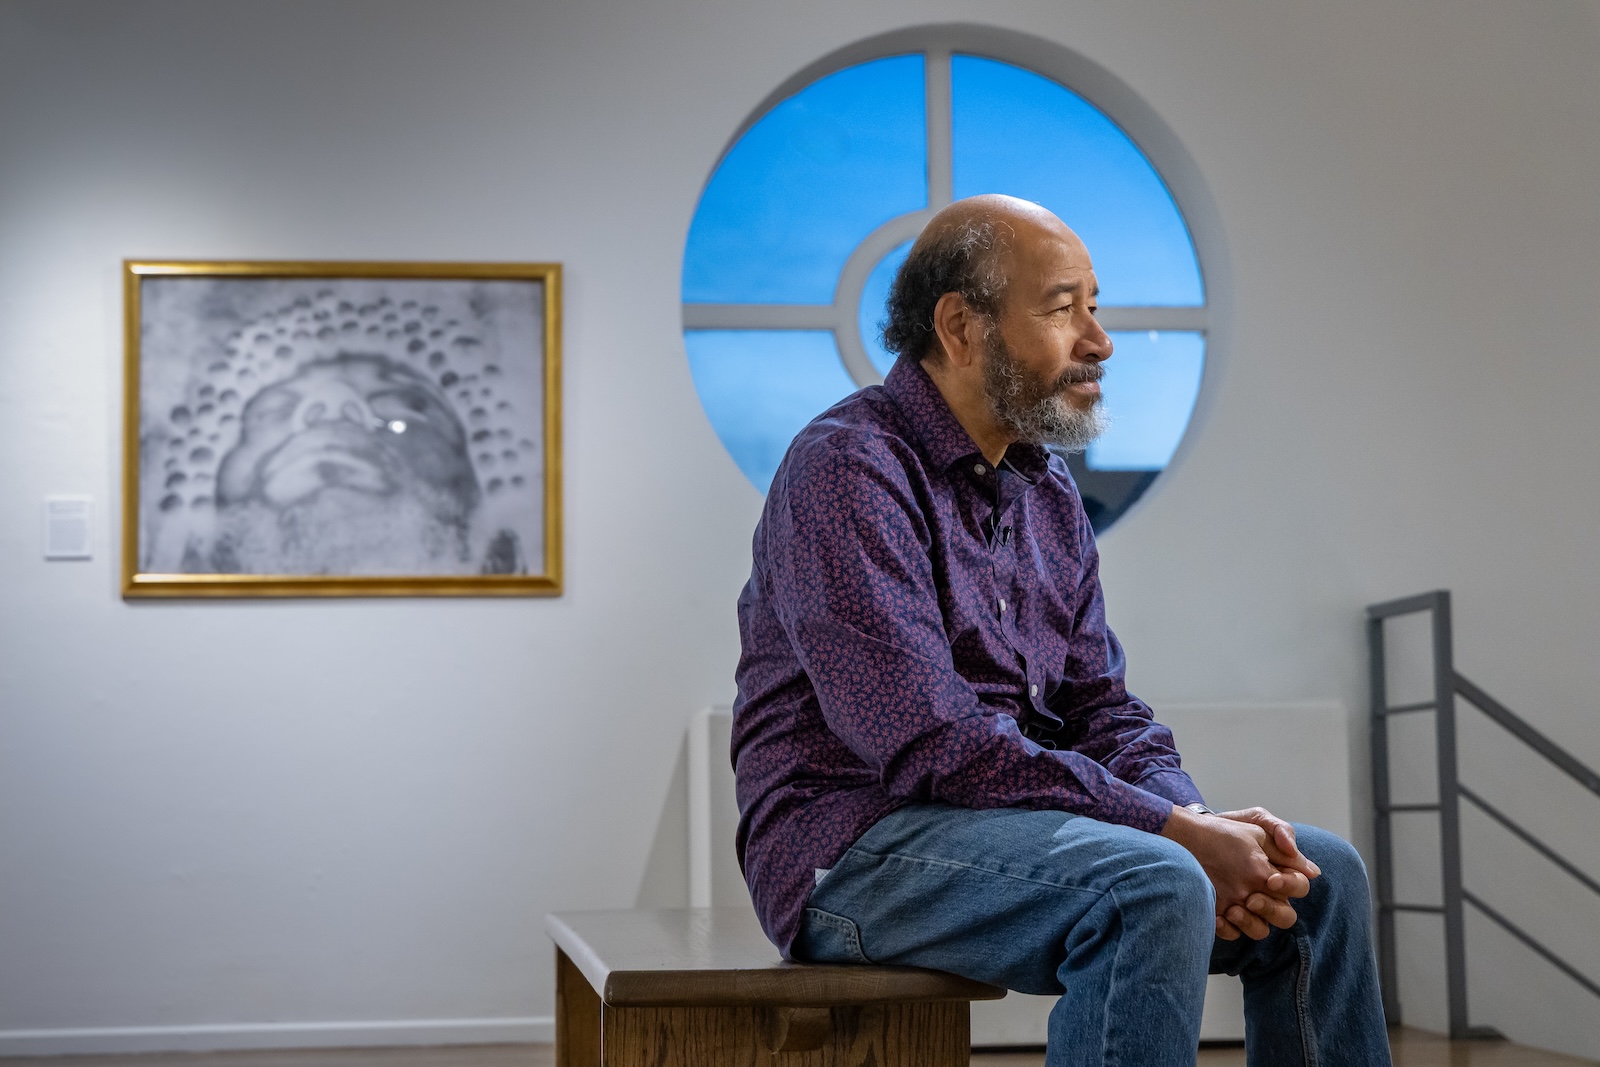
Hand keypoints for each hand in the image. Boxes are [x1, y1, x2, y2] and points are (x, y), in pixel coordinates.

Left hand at [1161, 805, 1311, 939]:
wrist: (1190, 837)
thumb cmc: (1226, 829)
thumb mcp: (1254, 821)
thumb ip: (1280, 832)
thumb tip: (1310, 867)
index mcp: (1278, 873)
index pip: (1299, 887)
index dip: (1291, 886)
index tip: (1271, 880)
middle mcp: (1266, 894)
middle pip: (1285, 916)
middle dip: (1272, 910)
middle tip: (1252, 899)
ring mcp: (1245, 907)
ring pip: (1261, 930)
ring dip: (1251, 923)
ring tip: (1232, 909)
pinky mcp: (1224, 916)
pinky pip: (1233, 933)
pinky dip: (1227, 929)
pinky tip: (1216, 916)